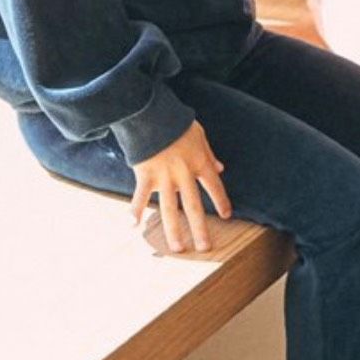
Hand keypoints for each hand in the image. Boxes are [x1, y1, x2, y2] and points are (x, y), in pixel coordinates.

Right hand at [130, 119, 231, 252]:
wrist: (152, 111)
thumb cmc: (176, 121)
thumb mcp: (199, 134)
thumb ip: (209, 153)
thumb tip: (221, 168)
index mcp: (199, 162)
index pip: (214, 186)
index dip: (221, 201)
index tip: (227, 215)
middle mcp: (183, 174)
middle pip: (193, 206)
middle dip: (200, 229)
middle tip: (205, 248)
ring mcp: (164, 176)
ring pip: (169, 209)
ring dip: (173, 231)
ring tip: (177, 248)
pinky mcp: (145, 175)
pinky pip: (140, 196)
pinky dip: (134, 211)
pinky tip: (132, 226)